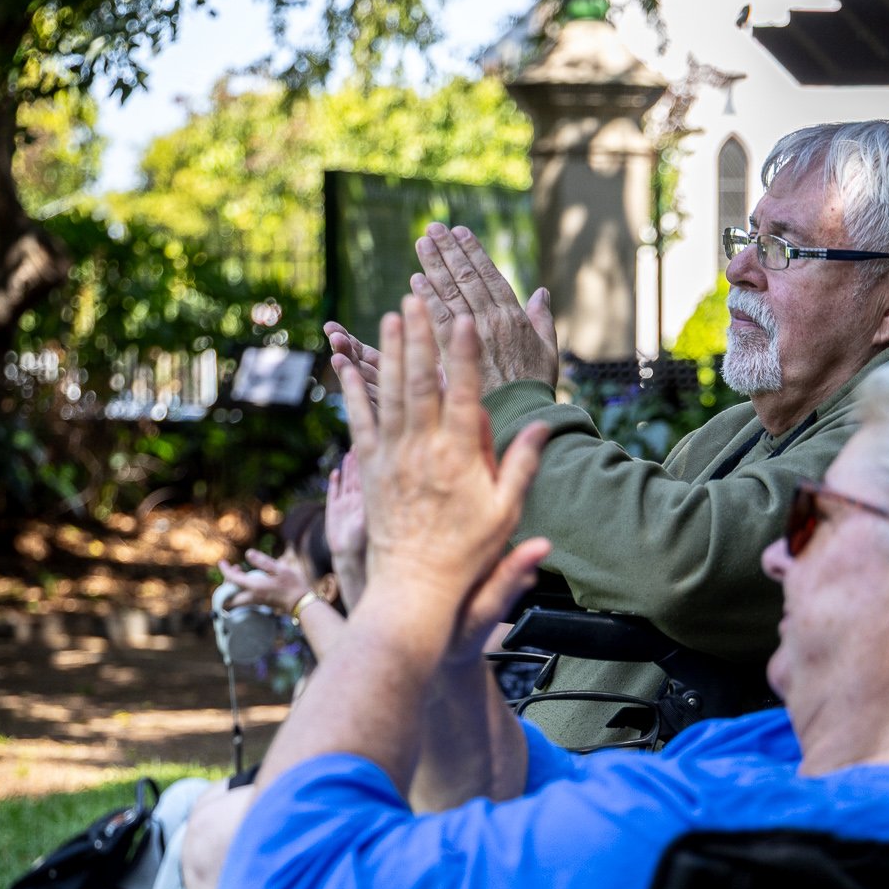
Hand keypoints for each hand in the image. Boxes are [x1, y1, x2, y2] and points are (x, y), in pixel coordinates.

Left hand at [218, 548, 307, 615]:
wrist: (300, 603)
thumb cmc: (292, 585)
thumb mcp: (280, 569)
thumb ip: (263, 561)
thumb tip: (248, 553)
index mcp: (255, 587)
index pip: (233, 579)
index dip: (225, 570)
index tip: (222, 562)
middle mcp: (253, 596)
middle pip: (229, 595)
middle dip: (226, 582)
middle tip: (234, 569)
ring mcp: (256, 601)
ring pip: (236, 597)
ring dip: (234, 585)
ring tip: (241, 571)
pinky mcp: (260, 602)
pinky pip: (243, 597)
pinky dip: (241, 588)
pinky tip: (250, 578)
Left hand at [330, 295, 549, 655]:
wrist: (415, 589)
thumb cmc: (468, 555)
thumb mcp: (505, 514)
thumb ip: (522, 467)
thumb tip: (544, 427)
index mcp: (459, 459)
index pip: (463, 394)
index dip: (463, 354)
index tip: (464, 320)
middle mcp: (422, 452)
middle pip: (420, 382)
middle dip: (419, 337)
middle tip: (416, 298)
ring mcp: (391, 459)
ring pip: (389, 393)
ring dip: (390, 351)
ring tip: (392, 314)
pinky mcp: (369, 470)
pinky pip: (358, 421)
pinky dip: (351, 390)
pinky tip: (345, 364)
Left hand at [410, 223, 556, 394]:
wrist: (519, 417)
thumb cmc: (534, 387)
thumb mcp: (548, 351)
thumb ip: (543, 320)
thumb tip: (541, 293)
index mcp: (514, 317)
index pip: (490, 275)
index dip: (473, 251)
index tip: (459, 232)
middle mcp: (492, 320)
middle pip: (466, 278)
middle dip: (449, 251)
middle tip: (433, 230)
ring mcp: (471, 336)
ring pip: (450, 293)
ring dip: (434, 266)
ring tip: (423, 244)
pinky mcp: (453, 353)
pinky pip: (437, 320)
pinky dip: (426, 299)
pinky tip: (415, 281)